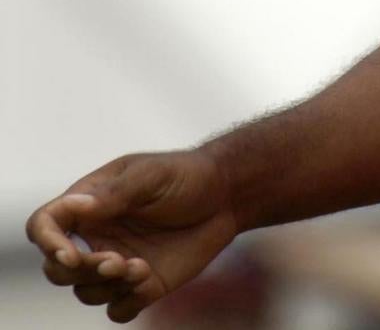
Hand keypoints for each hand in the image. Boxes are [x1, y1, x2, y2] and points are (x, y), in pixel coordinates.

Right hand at [24, 151, 239, 323]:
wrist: (228, 195)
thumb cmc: (188, 176)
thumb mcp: (152, 176)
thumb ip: (114, 194)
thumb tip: (73, 207)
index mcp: (88, 205)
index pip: (44, 226)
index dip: (47, 244)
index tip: (69, 254)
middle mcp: (95, 237)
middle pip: (58, 269)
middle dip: (81, 271)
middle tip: (116, 261)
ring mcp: (116, 263)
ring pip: (86, 292)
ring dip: (106, 287)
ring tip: (139, 267)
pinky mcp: (141, 284)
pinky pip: (117, 310)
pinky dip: (126, 303)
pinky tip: (147, 282)